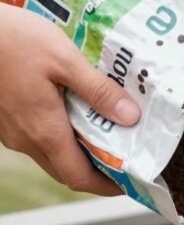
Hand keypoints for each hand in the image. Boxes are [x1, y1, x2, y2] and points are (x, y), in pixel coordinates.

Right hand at [0, 4, 140, 195]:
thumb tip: (130, 116)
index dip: (106, 186)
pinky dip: (57, 138)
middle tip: (121, 158)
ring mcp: (11, 133)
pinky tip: (71, 115)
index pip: (79, 177)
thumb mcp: (64, 59)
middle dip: (95, 172)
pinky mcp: (3, 121)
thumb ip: (98, 90)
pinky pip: (34, 140)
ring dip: (76, 154)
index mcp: (45, 131)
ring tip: (102, 135)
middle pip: (65, 171)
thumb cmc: (12, 39)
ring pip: (49, 156)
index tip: (127, 182)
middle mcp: (25, 140)